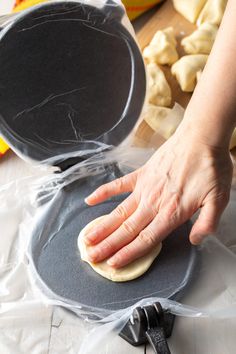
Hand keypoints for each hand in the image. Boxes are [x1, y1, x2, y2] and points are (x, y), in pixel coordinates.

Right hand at [84, 124, 232, 267]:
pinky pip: (118, 185)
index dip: (128, 253)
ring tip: (87, 237)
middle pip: (127, 229)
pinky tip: (90, 200)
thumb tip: (195, 241)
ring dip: (103, 226)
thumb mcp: (219, 199)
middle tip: (92, 256)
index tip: (112, 263)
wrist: (201, 138)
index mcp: (171, 213)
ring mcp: (144, 188)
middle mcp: (153, 203)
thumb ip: (207, 223)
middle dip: (108, 245)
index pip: (146, 239)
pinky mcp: (141, 174)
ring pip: (120, 212)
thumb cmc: (212, 168)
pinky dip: (104, 193)